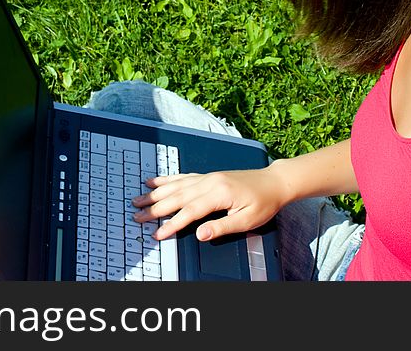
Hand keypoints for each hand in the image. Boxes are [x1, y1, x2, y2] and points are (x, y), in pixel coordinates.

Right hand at [131, 166, 284, 241]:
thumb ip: (222, 227)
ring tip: (138, 199)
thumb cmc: (264, 202)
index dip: (172, 224)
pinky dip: (167, 180)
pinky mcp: (208, 176)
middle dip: (155, 208)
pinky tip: (155, 182)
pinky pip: (183, 177)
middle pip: (177, 197)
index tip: (157, 234)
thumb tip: (200, 234)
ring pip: (176, 186)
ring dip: (156, 194)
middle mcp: (210, 182)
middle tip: (137, 216)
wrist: (274, 182)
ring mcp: (208, 177)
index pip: (189, 212)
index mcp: (219, 194)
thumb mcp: (247, 220)